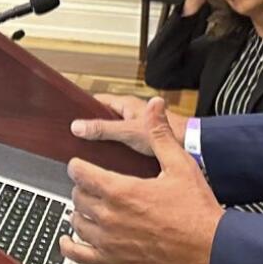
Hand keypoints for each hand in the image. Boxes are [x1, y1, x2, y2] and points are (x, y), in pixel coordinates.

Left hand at [61, 98, 222, 263]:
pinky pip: (79, 255)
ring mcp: (109, 243)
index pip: (81, 173)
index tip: (79, 165)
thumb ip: (161, 135)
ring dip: (80, 212)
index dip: (78, 166)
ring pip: (77, 223)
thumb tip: (154, 106)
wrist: (211, 251)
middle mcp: (109, 217)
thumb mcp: (181, 166)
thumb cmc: (197, 211)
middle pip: (78, 197)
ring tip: (88, 208)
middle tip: (91, 185)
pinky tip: (67, 240)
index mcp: (122, 190)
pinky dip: (69, 246)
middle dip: (83, 188)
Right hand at [70, 92, 188, 156]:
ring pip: (112, 132)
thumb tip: (77, 126)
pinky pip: (122, 143)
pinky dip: (115, 150)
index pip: (96, 101)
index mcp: (126, 104)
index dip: (82, 109)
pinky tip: (109, 162)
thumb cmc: (167, 133)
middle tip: (75, 140)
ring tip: (88, 154)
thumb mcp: (128, 131)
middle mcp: (130, 113)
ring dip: (103, 141)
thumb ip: (103, 129)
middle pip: (103, 118)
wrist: (193, 146)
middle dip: (91, 128)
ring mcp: (136, 127)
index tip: (69, 119)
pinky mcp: (143, 141)